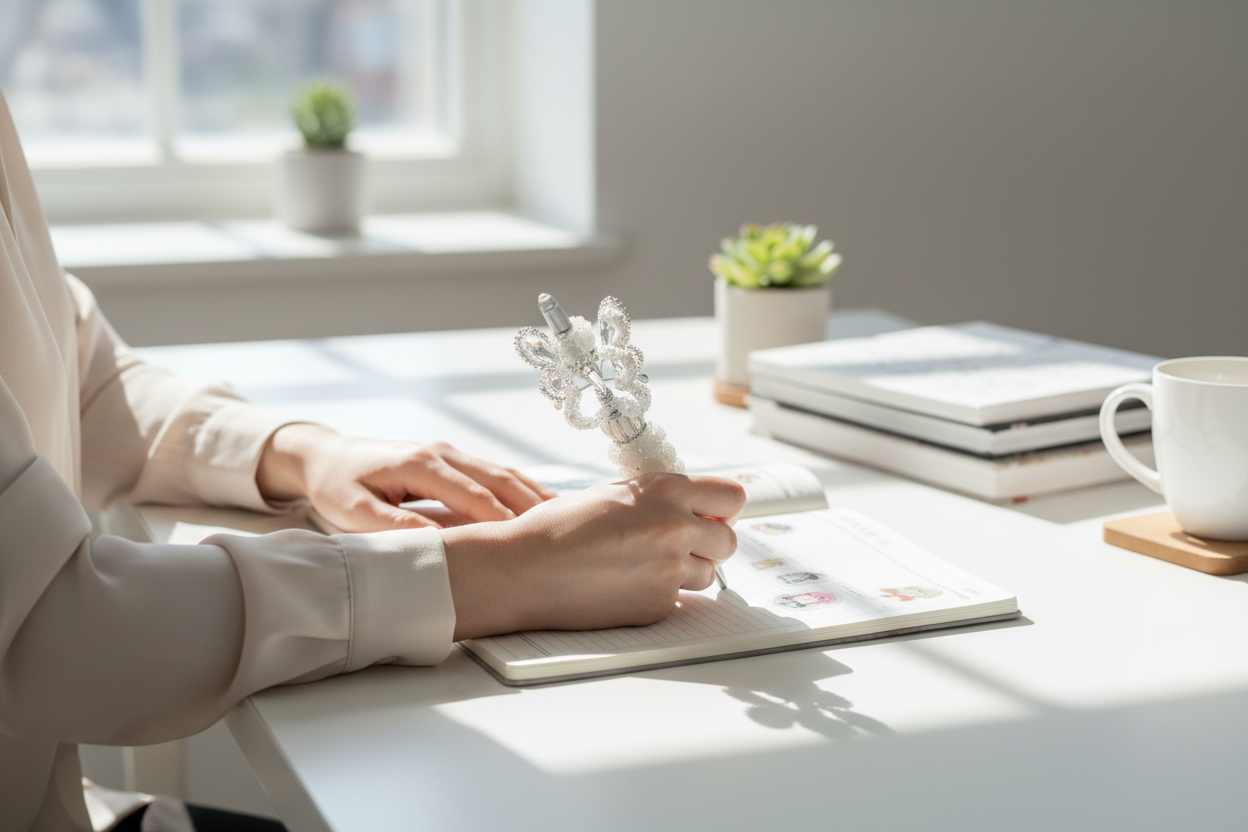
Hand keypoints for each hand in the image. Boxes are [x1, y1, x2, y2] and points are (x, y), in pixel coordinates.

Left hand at [256, 424, 555, 530]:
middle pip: (499, 477)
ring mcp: (451, 451)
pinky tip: (542, 507)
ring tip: (565, 521)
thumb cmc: (337, 485)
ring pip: (504, 472)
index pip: (472, 493)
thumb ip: (395, 526)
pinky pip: (496, 473)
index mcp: (420, 463)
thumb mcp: (353, 511)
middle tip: (559, 535)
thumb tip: (437, 545)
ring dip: (534, 495)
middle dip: (530, 506)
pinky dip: (522, 490)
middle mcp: (442, 452)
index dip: (500, 519)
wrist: (327, 454)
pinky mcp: (453, 458)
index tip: (525, 543)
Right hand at [441, 473, 747, 639]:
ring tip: (644, 564)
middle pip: (728, 540)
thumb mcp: (615, 494)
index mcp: (667, 491)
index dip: (722, 508)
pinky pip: (678, 599)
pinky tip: (626, 584)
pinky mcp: (658, 605)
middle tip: (679, 544)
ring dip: (687, 570)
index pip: (732, 497)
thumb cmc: (559, 528)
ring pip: (708, 574)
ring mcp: (670, 571)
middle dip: (710, 543)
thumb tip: (693, 510)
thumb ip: (659, 499)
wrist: (526, 570)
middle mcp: (676, 528)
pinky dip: (660, 593)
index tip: (710, 515)